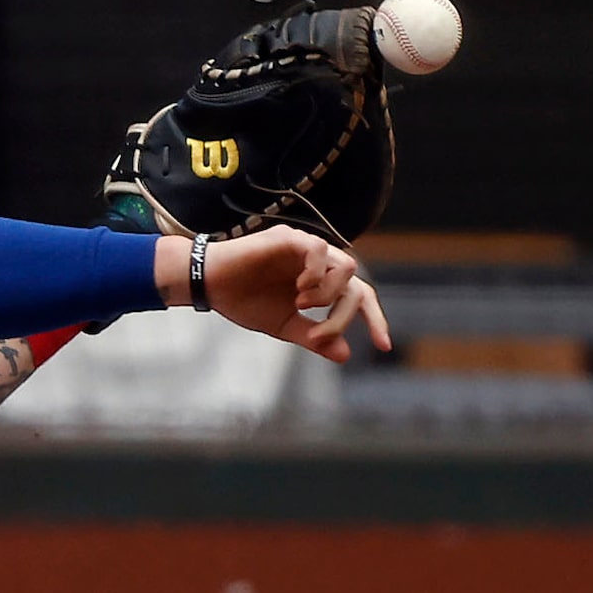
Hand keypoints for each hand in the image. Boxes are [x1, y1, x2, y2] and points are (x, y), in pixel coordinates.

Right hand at [162, 228, 393, 362]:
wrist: (208, 285)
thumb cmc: (243, 301)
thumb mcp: (283, 326)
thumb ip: (314, 337)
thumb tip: (346, 354)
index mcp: (320, 282)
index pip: (360, 297)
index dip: (375, 320)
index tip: (384, 346)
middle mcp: (319, 263)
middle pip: (357, 285)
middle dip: (345, 315)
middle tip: (318, 335)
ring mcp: (305, 248)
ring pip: (346, 266)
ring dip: (329, 294)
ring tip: (302, 305)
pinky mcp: (288, 238)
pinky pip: (319, 250)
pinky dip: (315, 273)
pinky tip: (298, 289)